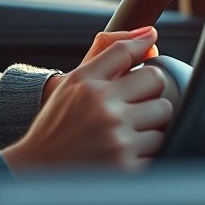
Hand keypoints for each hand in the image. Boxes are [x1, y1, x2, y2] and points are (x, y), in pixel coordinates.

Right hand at [4, 26, 171, 172]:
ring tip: (128, 132)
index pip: (126, 51)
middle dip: (148, 91)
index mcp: (85, 83)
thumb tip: (152, 35)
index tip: (148, 51)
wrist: (39, 170)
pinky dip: (148, 150)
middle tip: (133, 104)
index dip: (142, 52)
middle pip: (156, 80)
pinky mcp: (128, 167)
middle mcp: (102, 108)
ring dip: (151, 124)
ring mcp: (117, 139)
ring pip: (164, 116)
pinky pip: (160, 148)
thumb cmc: (59, 124)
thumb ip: (109, 54)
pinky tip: (126, 153)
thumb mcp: (73, 83)